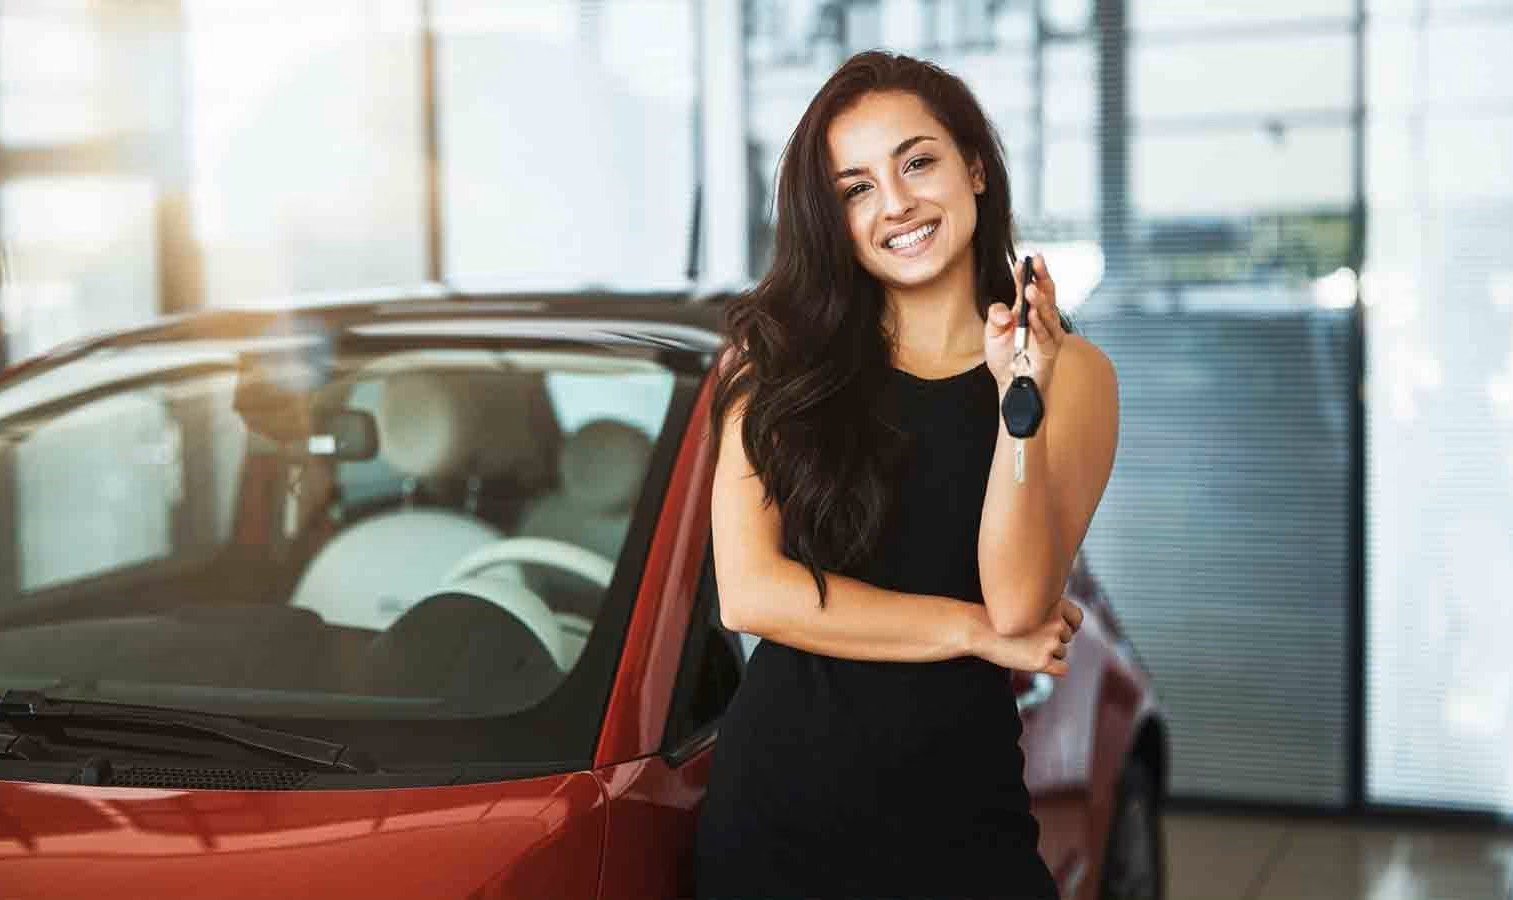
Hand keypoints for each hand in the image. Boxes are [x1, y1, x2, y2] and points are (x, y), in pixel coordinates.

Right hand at [965, 596, 1083, 675]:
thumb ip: (1049, 612)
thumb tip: (1070, 628)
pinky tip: (1034, 662)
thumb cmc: (1000, 617)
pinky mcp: (1043, 661)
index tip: (1056, 629)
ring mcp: (1050, 643)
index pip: (1076, 618)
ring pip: (1062, 653)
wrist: (980, 630)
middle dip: (1053, 640)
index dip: (1068, 624)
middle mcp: (1056, 623)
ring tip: (1024, 647)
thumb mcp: (1027, 605)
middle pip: (1067, 637)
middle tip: (1030, 638)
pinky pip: (1062, 669)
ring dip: (1048, 653)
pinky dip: (1053, 668)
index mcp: (1054, 605)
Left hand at [983, 254, 1066, 394]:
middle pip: (1045, 294)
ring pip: (1048, 314)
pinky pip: (1045, 336)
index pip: (1027, 287)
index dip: (1026, 274)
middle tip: (1036, 261)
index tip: (1023, 260)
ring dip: (1039, 301)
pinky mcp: (1050, 352)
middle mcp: (1041, 320)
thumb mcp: (992, 335)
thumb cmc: (1005, 359)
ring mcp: (1048, 335)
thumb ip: (995, 318)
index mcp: (1026, 312)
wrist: (1011, 387)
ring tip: (1031, 289)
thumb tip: (1006, 312)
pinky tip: (1032, 315)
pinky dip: (1038, 325)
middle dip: (1042, 277)